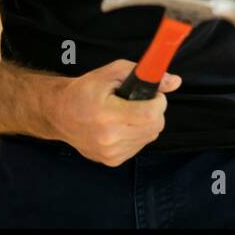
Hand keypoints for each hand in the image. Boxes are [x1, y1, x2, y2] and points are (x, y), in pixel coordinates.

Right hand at [50, 59, 182, 166]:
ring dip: (147, 123)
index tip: (155, 95)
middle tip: (143, 102)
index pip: (150, 114)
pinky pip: (140, 145)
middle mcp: (109, 138)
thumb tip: (175, 81)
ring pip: (150, 136)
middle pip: (154, 126)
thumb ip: (144, 74)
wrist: (60, 114)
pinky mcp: (112, 161)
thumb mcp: (112, 73)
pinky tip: (124, 125)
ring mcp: (111, 153)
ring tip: (129, 113)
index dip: (159, 102)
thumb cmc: (85, 90)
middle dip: (155, 111)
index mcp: (107, 115)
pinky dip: (139, 133)